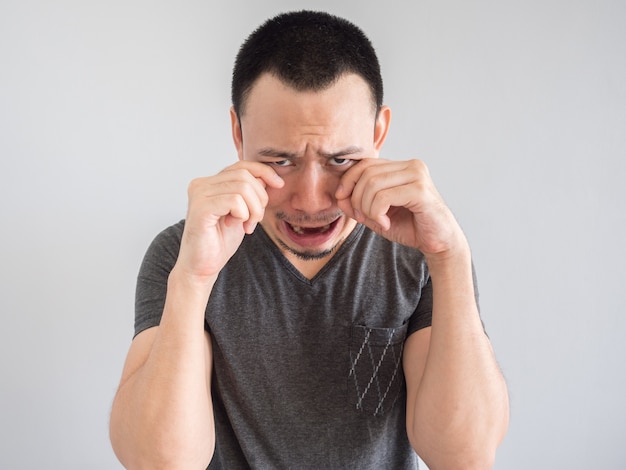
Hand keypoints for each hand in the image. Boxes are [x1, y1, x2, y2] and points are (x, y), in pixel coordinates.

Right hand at [175, 161, 283, 282]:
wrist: (201, 267)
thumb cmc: (220, 241)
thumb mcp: (241, 211)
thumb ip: (249, 193)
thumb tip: (267, 176)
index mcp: (209, 182)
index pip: (242, 165)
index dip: (264, 172)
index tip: (279, 185)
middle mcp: (201, 184)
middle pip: (245, 175)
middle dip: (260, 198)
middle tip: (255, 220)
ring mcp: (199, 195)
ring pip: (243, 187)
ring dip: (253, 209)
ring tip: (246, 225)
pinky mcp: (200, 208)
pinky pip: (234, 201)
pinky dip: (242, 214)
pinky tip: (235, 226)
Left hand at [335, 159, 465, 259]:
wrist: (439, 243)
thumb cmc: (411, 227)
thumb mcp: (376, 215)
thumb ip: (357, 204)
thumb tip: (339, 196)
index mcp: (401, 167)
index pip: (365, 164)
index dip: (347, 181)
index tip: (343, 201)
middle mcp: (411, 166)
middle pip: (366, 173)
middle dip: (356, 198)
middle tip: (363, 217)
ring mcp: (417, 175)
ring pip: (372, 184)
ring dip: (366, 208)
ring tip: (377, 221)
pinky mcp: (420, 190)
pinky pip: (383, 197)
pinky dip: (377, 213)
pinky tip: (386, 224)